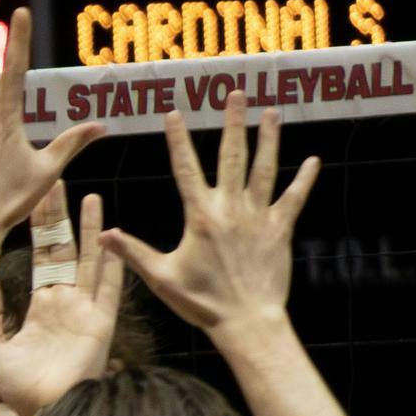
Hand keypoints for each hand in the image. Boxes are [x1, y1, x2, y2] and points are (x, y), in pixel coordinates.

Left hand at [0, 184, 123, 415]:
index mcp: (42, 307)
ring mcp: (85, 310)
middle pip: (64, 249)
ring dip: (90, 229)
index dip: (40, 229)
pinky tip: (114, 237)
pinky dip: (112, 263)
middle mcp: (66, 303)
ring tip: (90, 197)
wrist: (44, 412)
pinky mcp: (101, 322)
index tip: (38, 199)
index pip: (42, 258)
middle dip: (60, 217)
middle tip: (56, 182)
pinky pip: (108, 287)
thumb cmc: (20, 390)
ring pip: (89, 259)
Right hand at [103, 92, 316, 336]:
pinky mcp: (279, 230)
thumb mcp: (160, 278)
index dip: (178, 140)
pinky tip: (313, 162)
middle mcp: (230, 209)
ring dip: (268, 139)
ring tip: (271, 113)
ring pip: (265, 169)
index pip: (186, 170)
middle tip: (236, 94)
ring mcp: (258, 217)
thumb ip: (132, 253)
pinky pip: (293, 199)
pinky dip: (303, 180)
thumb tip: (102, 235)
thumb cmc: (201, 303)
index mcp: (200, 217)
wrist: (245, 321)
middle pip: (232, 157)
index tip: (174, 114)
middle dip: (233, 124)